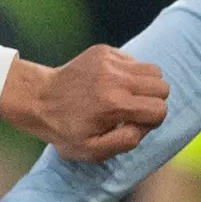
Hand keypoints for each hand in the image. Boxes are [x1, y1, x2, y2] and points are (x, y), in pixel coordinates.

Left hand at [0, 45, 167, 160]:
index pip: (159, 109)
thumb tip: (144, 125)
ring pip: (153, 70)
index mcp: (114, 105)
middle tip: (132, 109)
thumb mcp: (91, 150)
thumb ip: (125, 142)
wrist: (38, 98)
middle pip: (162, 86)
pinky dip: (129, 73)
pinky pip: (134, 60)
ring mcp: (110, 61)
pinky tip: (110, 83)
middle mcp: (115, 79)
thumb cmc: (65, 129)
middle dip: (152, 101)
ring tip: (125, 96)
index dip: (151, 121)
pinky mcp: (104, 51)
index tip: (133, 123)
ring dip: (145, 85)